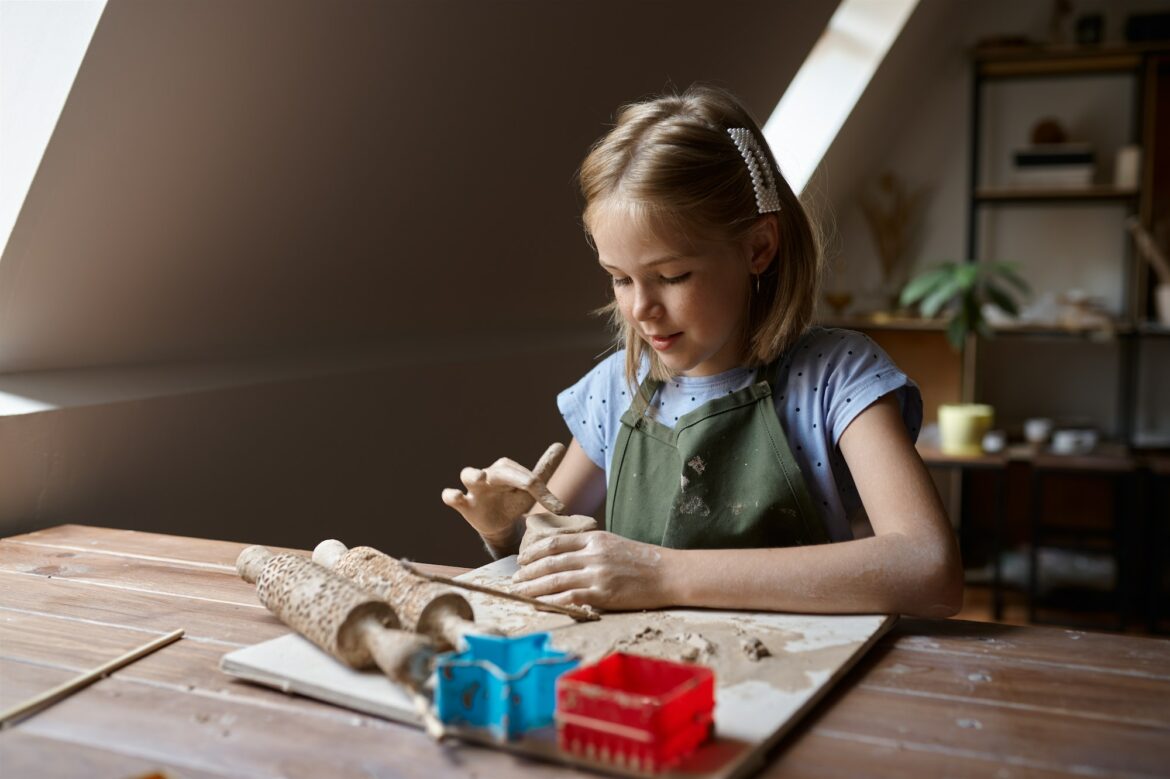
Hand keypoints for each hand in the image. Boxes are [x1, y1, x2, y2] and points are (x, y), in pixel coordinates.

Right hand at [441, 443, 565, 546]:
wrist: (497, 524)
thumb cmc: (513, 501)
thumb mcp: (530, 490)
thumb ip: (544, 470)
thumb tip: (560, 444)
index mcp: (508, 470)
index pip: (526, 478)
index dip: (543, 493)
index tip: (559, 509)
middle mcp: (490, 474)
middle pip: (498, 471)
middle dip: (507, 474)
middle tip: (519, 478)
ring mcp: (474, 488)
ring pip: (468, 474)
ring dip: (473, 474)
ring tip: (480, 477)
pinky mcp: (463, 503)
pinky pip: (450, 496)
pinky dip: (451, 494)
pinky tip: (456, 496)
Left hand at [511, 530, 672, 610]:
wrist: (670, 574)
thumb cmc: (644, 561)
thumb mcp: (615, 544)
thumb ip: (591, 547)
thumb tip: (567, 556)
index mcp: (595, 538)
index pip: (555, 543)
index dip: (534, 552)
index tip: (522, 561)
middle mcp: (593, 554)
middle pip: (550, 562)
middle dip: (528, 572)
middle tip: (515, 580)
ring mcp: (597, 574)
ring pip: (555, 580)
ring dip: (533, 587)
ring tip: (520, 593)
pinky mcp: (603, 594)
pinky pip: (569, 598)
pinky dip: (550, 601)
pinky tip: (538, 605)